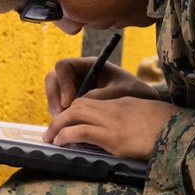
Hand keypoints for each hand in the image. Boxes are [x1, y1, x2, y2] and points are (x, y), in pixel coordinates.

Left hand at [44, 96, 180, 159]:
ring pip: (76, 114)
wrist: (186, 133)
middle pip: (80, 104)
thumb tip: (132, 135)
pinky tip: (60, 142)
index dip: (77, 111)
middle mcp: (117, 108)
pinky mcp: (115, 137)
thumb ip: (139, 122)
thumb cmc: (175, 129)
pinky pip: (82, 131)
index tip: (69, 123)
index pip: (94, 102)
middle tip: (52, 130)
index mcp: (126, 103)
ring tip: (50, 137)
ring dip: (59, 125)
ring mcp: (115, 121)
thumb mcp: (154, 119)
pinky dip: (67, 135)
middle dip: (63, 116)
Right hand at [46, 56, 161, 116]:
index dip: (63, 83)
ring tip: (66, 126)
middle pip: (52, 80)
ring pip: (54, 97)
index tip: (70, 101)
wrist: (142, 103)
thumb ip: (100, 96)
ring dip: (56, 110)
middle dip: (54, 98)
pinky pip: (60, 110)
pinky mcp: (74, 105)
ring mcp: (74, 90)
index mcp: (88, 66)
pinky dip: (62, 119)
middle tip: (62, 115)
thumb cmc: (134, 92)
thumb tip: (77, 104)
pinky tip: (70, 129)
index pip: (64, 67)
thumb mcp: (121, 92)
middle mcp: (77, 76)